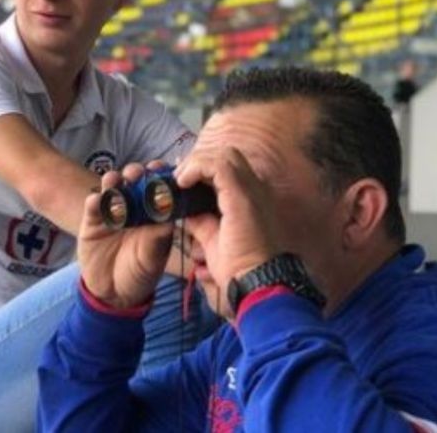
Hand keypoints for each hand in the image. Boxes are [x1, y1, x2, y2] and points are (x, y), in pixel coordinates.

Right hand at [77, 163, 174, 308]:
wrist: (114, 293)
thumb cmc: (140, 273)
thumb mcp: (153, 258)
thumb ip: (158, 238)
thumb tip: (169, 217)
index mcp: (154, 213)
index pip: (158, 188)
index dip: (160, 176)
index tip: (161, 169)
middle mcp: (134, 208)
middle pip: (134, 182)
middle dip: (136, 173)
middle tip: (137, 173)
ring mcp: (112, 212)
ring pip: (112, 189)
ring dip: (114, 180)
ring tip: (115, 181)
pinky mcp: (92, 221)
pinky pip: (92, 206)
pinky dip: (94, 200)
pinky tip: (96, 200)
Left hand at [175, 146, 278, 291]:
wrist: (257, 281)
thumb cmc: (240, 267)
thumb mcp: (214, 240)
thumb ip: (202, 222)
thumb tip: (186, 212)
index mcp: (251, 198)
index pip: (228, 168)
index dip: (203, 168)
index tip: (182, 179)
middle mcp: (255, 188)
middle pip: (228, 155)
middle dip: (200, 161)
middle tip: (179, 178)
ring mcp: (252, 189)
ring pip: (224, 155)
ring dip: (197, 162)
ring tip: (179, 179)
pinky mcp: (242, 195)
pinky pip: (219, 165)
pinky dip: (197, 167)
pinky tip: (182, 181)